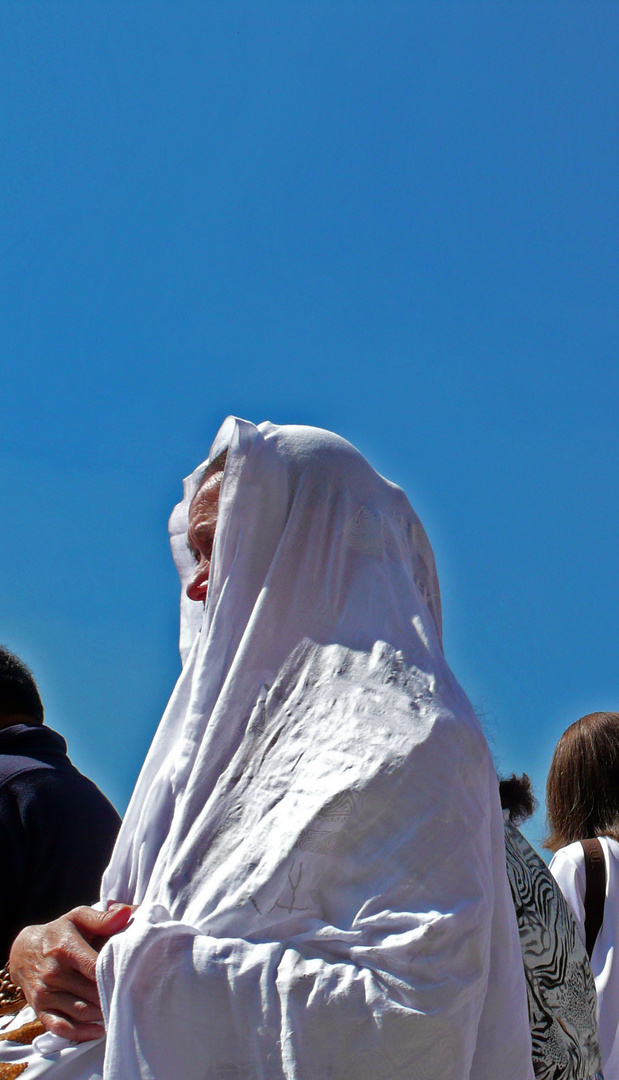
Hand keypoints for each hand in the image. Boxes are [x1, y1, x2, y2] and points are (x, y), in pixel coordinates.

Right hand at [9, 903, 132, 1041]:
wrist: (24, 951)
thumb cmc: (60, 932)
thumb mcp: (78, 918)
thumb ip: (102, 918)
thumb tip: (126, 914)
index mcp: (66, 948)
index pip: (94, 967)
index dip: (114, 974)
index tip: (131, 976)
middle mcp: (54, 972)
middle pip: (90, 992)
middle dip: (112, 996)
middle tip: (131, 997)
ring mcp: (46, 993)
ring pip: (80, 1011)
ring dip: (101, 1014)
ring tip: (119, 1010)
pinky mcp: (40, 1009)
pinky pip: (61, 1027)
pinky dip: (81, 1032)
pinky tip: (98, 1030)